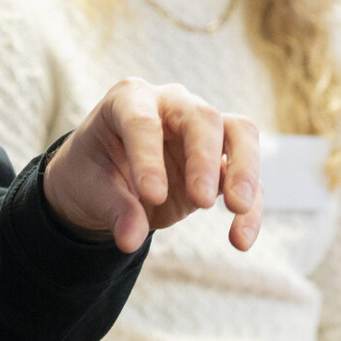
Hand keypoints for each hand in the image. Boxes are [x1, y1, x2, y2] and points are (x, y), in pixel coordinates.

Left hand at [42, 79, 261, 253]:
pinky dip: (250, 207)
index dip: (149, 158)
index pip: (142, 121)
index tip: (152, 196)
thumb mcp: (91, 189)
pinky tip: (240, 240)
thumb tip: (131, 241)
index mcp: (130, 99)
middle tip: (201, 201)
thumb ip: (114, 210)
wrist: (104, 180)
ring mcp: (200, 130)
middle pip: (202, 116)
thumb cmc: (93, 172)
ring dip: (244, 170)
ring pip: (240, 133)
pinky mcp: (220, 162)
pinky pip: (245, 177)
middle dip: (204, 157)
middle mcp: (171, 105)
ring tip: (236, 208)